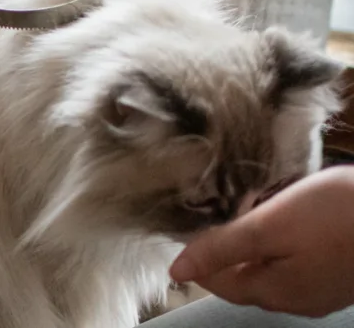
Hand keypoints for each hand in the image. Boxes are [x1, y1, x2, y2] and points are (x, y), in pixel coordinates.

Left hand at [169, 166, 353, 317]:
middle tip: (209, 220)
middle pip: (243, 279)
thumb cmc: (333, 216)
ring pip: (268, 272)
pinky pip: (292, 264)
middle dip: (222, 254)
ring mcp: (320, 289)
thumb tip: (177, 271)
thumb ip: (222, 248)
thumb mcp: (268, 227)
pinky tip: (279, 225)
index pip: (218, 281)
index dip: (198, 258)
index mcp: (273, 290)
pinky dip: (276, 246)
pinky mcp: (337, 274)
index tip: (185, 229)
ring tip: (238, 217)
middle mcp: (295, 299)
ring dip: (249, 249)